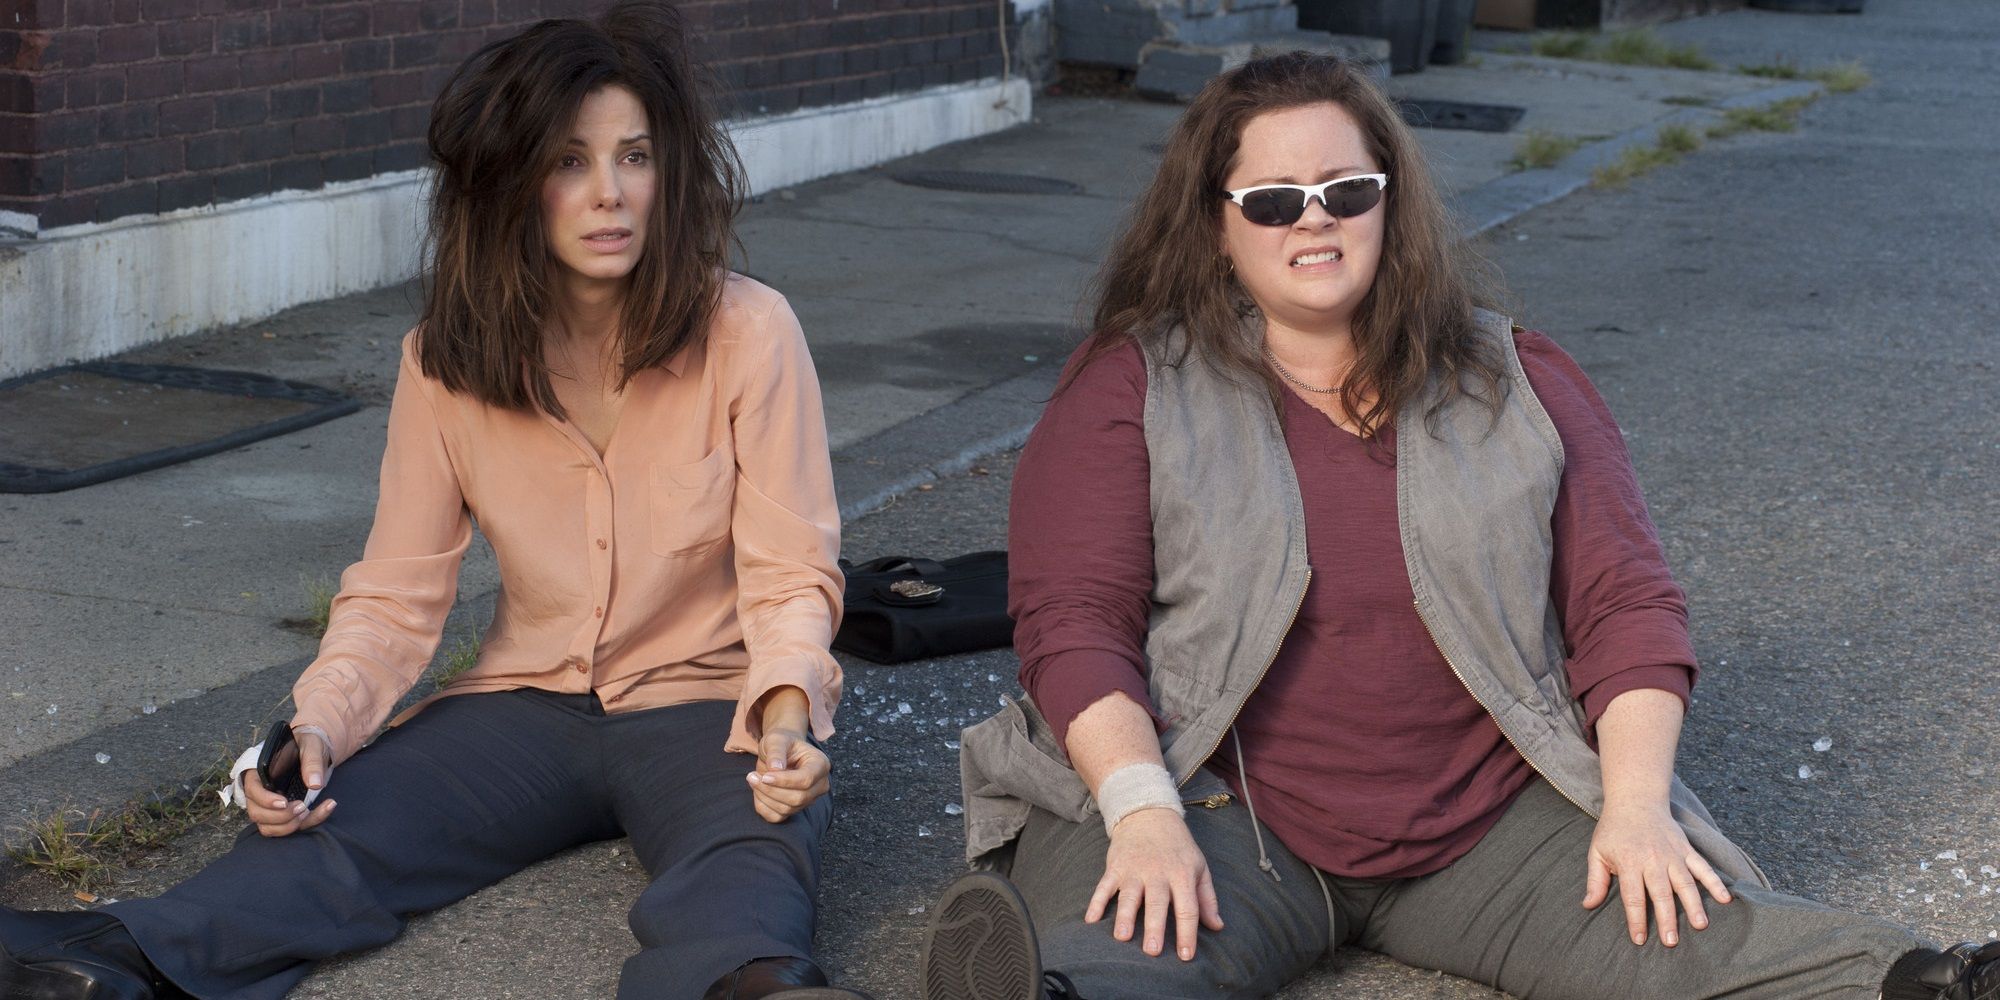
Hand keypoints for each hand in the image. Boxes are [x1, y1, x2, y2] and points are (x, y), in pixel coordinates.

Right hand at [242, 729, 335, 837]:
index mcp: (259, 773)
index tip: (284, 802)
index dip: (265, 800)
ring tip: (308, 811)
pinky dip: (306, 824)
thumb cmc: (307, 745)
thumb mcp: (311, 745)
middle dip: (280, 816)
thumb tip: (315, 785)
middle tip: (302, 807)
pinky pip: (289, 828)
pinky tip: (326, 808)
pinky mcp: (284, 815)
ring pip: (269, 828)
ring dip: (288, 826)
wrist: (315, 750)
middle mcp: (260, 793)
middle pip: (257, 814)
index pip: (252, 791)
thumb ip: (312, 761)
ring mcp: (270, 807)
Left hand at [747, 727, 829, 822]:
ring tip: (753, 778)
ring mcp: (809, 800)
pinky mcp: (794, 809)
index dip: (784, 781)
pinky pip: (777, 817)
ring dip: (764, 796)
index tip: (765, 776)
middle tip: (752, 776)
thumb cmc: (781, 743)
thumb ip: (776, 751)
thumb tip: (775, 768)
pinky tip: (757, 791)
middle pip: (798, 798)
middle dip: (771, 790)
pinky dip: (762, 806)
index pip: (806, 780)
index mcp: (820, 764)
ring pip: (786, 809)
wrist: (781, 751)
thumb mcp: (776, 739)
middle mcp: (820, 785)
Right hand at [1086, 808, 1223, 961]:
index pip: (1188, 907)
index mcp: (1182, 875)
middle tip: (1152, 951)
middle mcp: (1158, 873)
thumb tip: (1217, 927)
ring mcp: (1134, 869)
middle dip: (1154, 927)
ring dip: (1124, 916)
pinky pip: (1104, 886)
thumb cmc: (1178, 847)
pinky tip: (1091, 920)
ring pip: (1129, 896)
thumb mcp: (1199, 867)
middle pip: (1156, 903)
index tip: (1186, 956)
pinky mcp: (1115, 866)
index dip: (1188, 933)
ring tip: (1122, 937)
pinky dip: (1096, 902)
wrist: (1149, 814)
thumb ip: (1207, 898)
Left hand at [1583, 802, 1731, 946]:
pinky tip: (1726, 898)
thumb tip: (1588, 905)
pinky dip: (1715, 882)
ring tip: (1700, 925)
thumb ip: (1595, 880)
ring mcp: (1672, 854)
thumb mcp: (1597, 852)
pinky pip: (1703, 867)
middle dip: (1666, 919)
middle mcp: (1653, 859)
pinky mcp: (1686, 849)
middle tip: (1671, 941)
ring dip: (1693, 905)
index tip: (1639, 939)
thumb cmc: (1613, 830)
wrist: (1636, 800)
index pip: (1633, 896)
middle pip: (1661, 893)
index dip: (1636, 919)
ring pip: (1685, 883)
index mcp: (1629, 862)